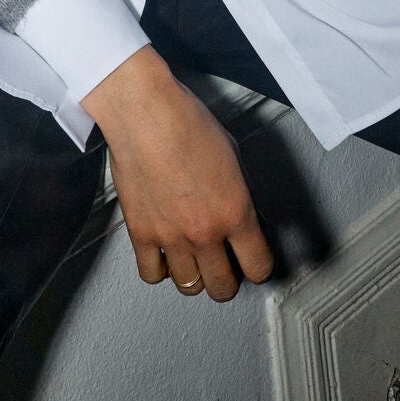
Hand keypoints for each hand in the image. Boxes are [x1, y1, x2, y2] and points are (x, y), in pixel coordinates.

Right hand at [80, 45, 273, 301]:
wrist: (144, 112)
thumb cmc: (187, 121)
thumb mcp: (231, 152)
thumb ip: (238, 189)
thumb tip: (239, 209)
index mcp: (235, 211)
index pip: (258, 267)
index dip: (257, 265)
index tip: (251, 259)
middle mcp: (205, 231)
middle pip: (223, 288)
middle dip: (226, 279)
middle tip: (222, 263)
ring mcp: (171, 237)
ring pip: (189, 287)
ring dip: (193, 274)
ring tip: (192, 257)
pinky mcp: (141, 233)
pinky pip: (152, 274)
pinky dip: (160, 268)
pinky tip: (164, 252)